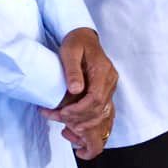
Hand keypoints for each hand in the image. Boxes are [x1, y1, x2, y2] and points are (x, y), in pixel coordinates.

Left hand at [39, 28, 118, 159]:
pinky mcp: (105, 93)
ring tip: (64, 126)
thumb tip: (75, 90)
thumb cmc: (76, 42)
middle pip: (99, 110)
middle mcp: (110, 82)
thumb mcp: (70, 51)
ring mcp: (109, 89)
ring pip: (102, 116)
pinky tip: (75, 130)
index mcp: (103, 71)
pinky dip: (89, 125)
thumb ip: (72, 70)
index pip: (96, 98)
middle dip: (78, 119)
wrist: (84, 37)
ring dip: (83, 125)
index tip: (64, 112)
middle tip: (58, 118)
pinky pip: (102, 115)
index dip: (80, 110)